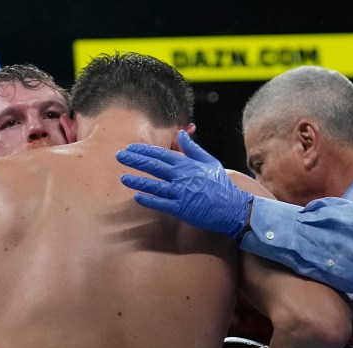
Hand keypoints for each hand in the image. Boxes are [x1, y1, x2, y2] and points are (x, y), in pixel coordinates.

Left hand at [117, 130, 252, 238]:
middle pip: (154, 167)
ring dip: (138, 181)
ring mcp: (181, 193)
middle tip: (120, 156)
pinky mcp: (182, 209)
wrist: (232, 207)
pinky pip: (161, 204)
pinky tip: (137, 197)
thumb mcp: (210, 162)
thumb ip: (193, 149)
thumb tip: (181, 133)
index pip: (161, 154)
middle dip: (136, 160)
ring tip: (123, 177)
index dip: (144, 151)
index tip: (131, 148)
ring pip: (155, 185)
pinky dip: (149, 200)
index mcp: (188, 165)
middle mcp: (182, 177)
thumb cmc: (221, 185)